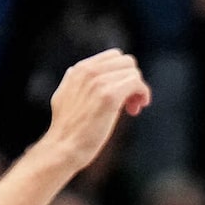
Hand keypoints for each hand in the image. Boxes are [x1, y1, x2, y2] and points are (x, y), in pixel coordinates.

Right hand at [38, 49, 150, 167]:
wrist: (63, 148)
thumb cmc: (65, 129)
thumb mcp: (62, 97)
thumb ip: (71, 82)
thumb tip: (73, 71)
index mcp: (80, 69)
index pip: (114, 57)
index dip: (122, 74)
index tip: (121, 93)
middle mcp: (89, 71)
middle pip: (127, 62)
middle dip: (132, 80)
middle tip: (129, 103)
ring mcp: (99, 82)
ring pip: (133, 72)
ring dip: (138, 90)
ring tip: (131, 109)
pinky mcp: (109, 95)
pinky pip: (136, 83)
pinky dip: (142, 94)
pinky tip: (135, 110)